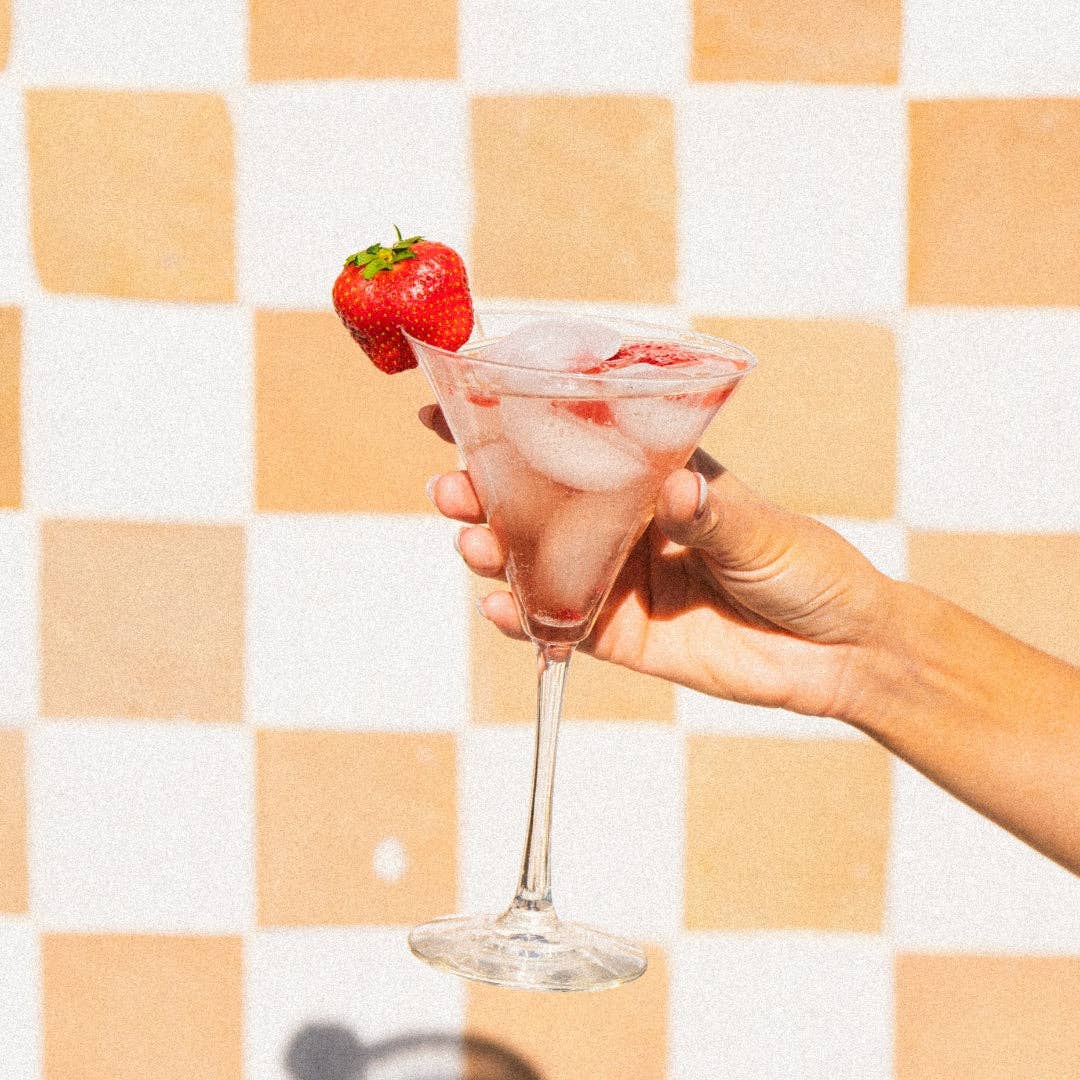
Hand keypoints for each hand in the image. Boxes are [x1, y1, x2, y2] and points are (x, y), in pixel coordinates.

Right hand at [420, 405, 897, 720]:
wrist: (839, 651)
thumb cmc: (806, 566)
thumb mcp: (760, 529)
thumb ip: (711, 513)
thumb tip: (676, 490)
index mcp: (652, 476)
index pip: (572, 439)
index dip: (509, 421)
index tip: (448, 404)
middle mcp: (623, 523)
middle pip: (536, 500)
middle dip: (483, 490)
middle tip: (449, 487)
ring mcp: (616, 579)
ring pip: (536, 559)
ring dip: (492, 549)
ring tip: (471, 543)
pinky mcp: (619, 634)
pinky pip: (559, 623)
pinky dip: (524, 617)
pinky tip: (500, 608)